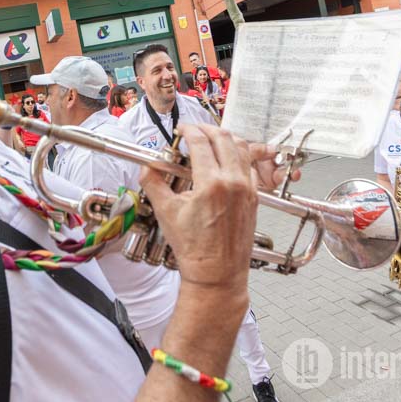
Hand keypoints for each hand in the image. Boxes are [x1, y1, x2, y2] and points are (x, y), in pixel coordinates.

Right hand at [140, 125, 296, 290]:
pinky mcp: (254, 196)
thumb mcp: (166, 213)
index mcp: (211, 183)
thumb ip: (153, 184)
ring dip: (225, 138)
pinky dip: (238, 155)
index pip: (201, 142)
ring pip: (241, 147)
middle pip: (224, 137)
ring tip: (210, 139)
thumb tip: (146, 168)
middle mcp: (233, 182)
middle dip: (207, 128)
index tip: (181, 129)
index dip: (189, 130)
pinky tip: (226, 159)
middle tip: (194, 130)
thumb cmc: (194, 248)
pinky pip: (249, 165)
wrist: (217, 273)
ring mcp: (247, 188)